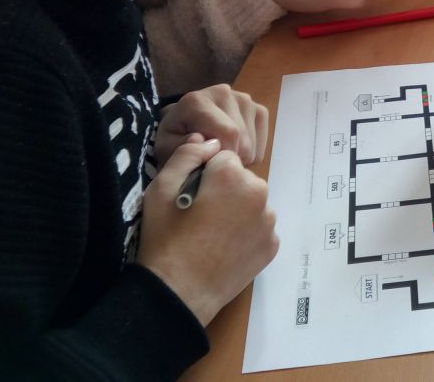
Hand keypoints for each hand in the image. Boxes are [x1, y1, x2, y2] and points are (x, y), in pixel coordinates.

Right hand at [136, 137, 277, 325]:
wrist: (178, 294)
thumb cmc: (165, 240)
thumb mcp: (160, 189)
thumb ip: (186, 154)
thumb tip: (209, 140)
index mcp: (232, 174)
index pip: (222, 158)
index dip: (203, 174)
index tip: (190, 196)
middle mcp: (259, 192)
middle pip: (240, 179)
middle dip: (223, 190)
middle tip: (199, 216)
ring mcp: (269, 221)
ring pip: (252, 202)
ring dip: (236, 210)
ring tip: (211, 234)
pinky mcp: (273, 245)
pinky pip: (259, 227)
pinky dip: (245, 233)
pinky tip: (224, 248)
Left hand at [155, 84, 268, 165]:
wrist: (185, 124)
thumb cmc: (175, 137)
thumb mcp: (166, 147)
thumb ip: (181, 147)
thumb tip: (202, 140)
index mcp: (198, 100)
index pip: (229, 132)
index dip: (223, 155)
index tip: (209, 165)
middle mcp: (225, 92)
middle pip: (243, 140)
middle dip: (230, 159)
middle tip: (213, 162)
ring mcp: (244, 99)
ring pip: (252, 144)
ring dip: (239, 158)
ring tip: (220, 154)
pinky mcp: (258, 109)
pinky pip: (262, 142)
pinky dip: (250, 154)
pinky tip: (234, 150)